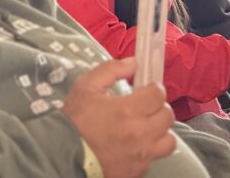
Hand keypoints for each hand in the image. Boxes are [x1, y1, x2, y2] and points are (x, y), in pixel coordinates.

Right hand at [63, 58, 175, 177]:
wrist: (60, 157)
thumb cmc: (74, 122)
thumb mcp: (85, 88)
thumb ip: (111, 70)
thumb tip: (134, 63)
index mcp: (129, 110)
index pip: (159, 94)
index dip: (153, 89)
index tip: (145, 91)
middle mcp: (140, 134)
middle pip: (167, 116)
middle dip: (158, 108)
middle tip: (145, 108)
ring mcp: (141, 156)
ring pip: (168, 141)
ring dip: (160, 133)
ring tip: (146, 129)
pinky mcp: (137, 172)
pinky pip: (153, 159)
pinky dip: (148, 152)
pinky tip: (135, 147)